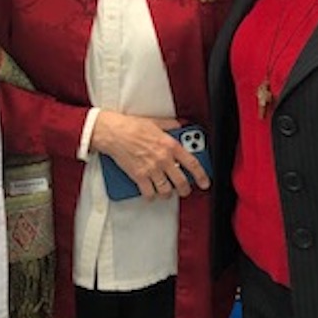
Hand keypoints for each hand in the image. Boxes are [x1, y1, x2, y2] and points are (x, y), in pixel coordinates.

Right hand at [91, 111, 209, 198]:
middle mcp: (163, 159)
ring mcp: (151, 169)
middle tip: (184, 190)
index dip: (201, 175)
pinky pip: (149, 193)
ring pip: (166, 190)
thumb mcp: (155, 122)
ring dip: (168, 194)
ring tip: (167, 192)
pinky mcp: (139, 176)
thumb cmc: (131, 126)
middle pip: (181, 182)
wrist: (113, 132)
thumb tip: (178, 126)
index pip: (192, 164)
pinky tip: (151, 194)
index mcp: (170, 145)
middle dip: (185, 189)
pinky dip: (151, 196)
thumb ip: (169, 125)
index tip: (204, 182)